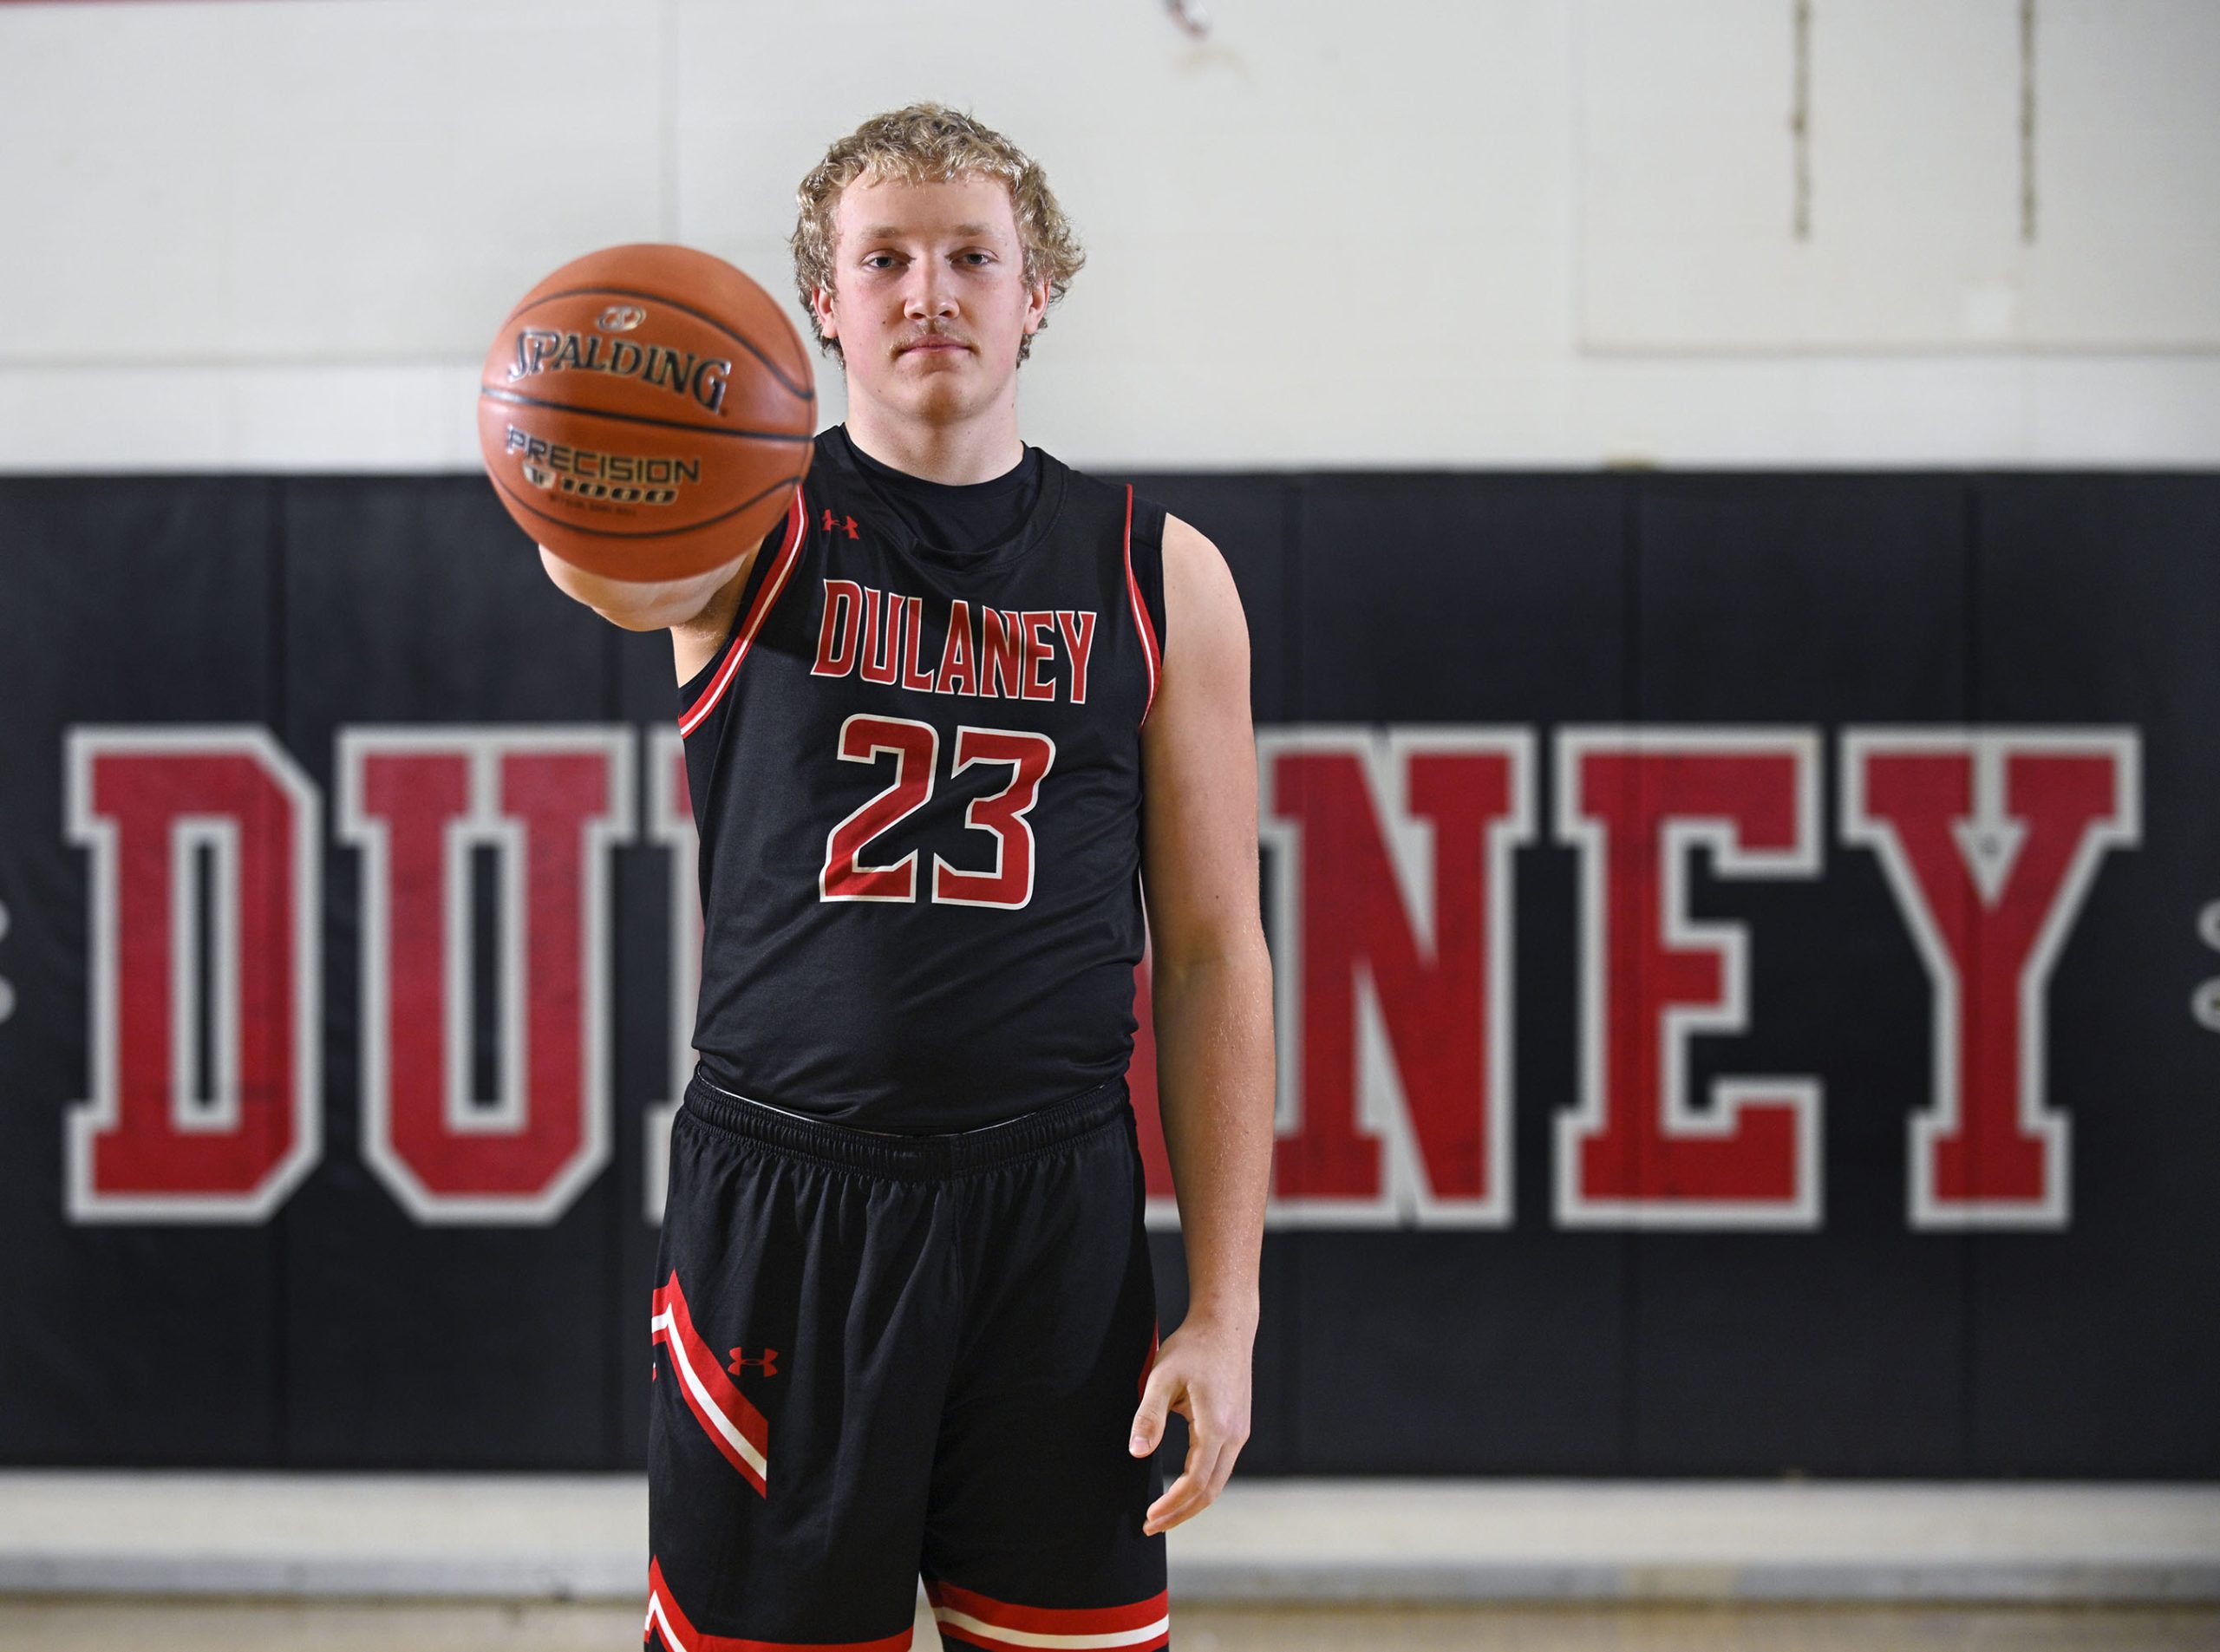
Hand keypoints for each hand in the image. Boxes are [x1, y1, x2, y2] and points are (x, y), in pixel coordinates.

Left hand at [1127, 1310, 1253, 1536]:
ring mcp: (1240, 1432)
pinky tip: (1181, 1488)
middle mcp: (1235, 1435)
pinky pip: (1221, 1467)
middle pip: (1210, 1491)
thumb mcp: (1161, 1377)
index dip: (1172, 1506)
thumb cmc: (1191, 1349)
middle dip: (1180, 1513)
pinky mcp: (1238, 1427)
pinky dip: (1201, 1485)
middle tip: (1150, 1526)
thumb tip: (1137, 1453)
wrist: (1225, 1326)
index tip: (1148, 1518)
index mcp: (1216, 1426)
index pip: (1195, 1482)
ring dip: (1191, 1502)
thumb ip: (1148, 1416)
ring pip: (1218, 1482)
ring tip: (1162, 1514)